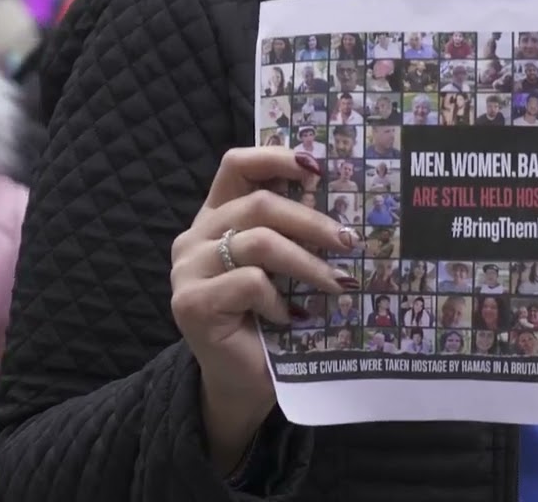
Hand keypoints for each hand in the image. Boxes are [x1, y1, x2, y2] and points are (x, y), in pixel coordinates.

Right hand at [169, 148, 360, 474]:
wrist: (246, 380)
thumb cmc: (274, 317)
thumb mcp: (288, 267)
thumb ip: (296, 232)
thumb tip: (348, 207)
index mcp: (218, 217)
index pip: (237, 166)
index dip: (276, 157)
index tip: (318, 167)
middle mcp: (196, 237)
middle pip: (259, 204)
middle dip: (312, 221)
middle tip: (349, 240)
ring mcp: (188, 269)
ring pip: (258, 243)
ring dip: (307, 264)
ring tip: (337, 283)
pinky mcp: (190, 303)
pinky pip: (249, 282)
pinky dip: (279, 300)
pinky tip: (291, 318)